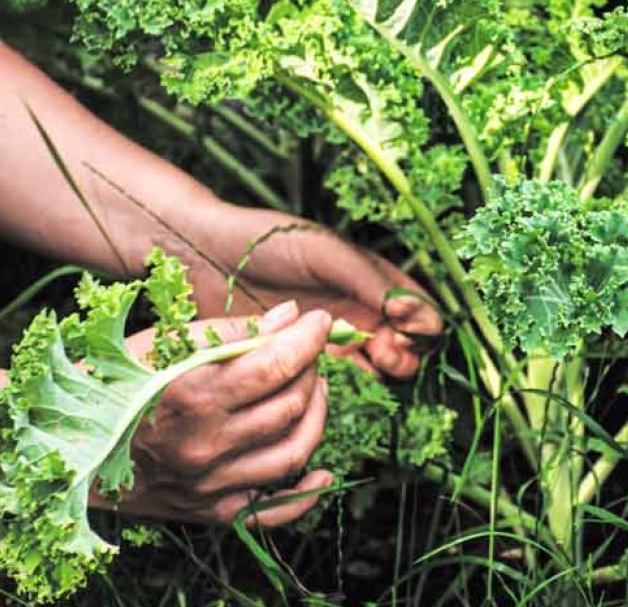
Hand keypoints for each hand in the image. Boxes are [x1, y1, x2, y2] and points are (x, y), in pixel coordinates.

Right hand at [114, 301, 332, 527]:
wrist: (67, 451)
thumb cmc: (112, 384)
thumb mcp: (160, 345)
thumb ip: (229, 330)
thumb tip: (289, 317)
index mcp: (190, 394)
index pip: (274, 364)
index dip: (308, 338)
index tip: (320, 320)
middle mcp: (204, 443)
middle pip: (289, 404)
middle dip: (311, 369)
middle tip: (309, 350)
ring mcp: (210, 483)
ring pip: (293, 451)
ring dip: (316, 414)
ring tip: (312, 389)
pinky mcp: (211, 511)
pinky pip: (273, 510)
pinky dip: (306, 493)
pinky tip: (322, 469)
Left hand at [179, 203, 442, 378]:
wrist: (206, 257)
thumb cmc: (269, 242)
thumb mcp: (326, 252)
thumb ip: (369, 279)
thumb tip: (410, 309)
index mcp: (371, 280)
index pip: (418, 308)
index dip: (421, 321)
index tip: (404, 323)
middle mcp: (360, 311)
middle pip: (405, 344)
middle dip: (406, 350)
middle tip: (385, 349)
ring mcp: (335, 339)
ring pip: (378, 367)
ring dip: (384, 369)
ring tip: (372, 360)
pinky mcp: (306, 362)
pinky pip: (341, 381)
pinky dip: (352, 384)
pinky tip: (343, 375)